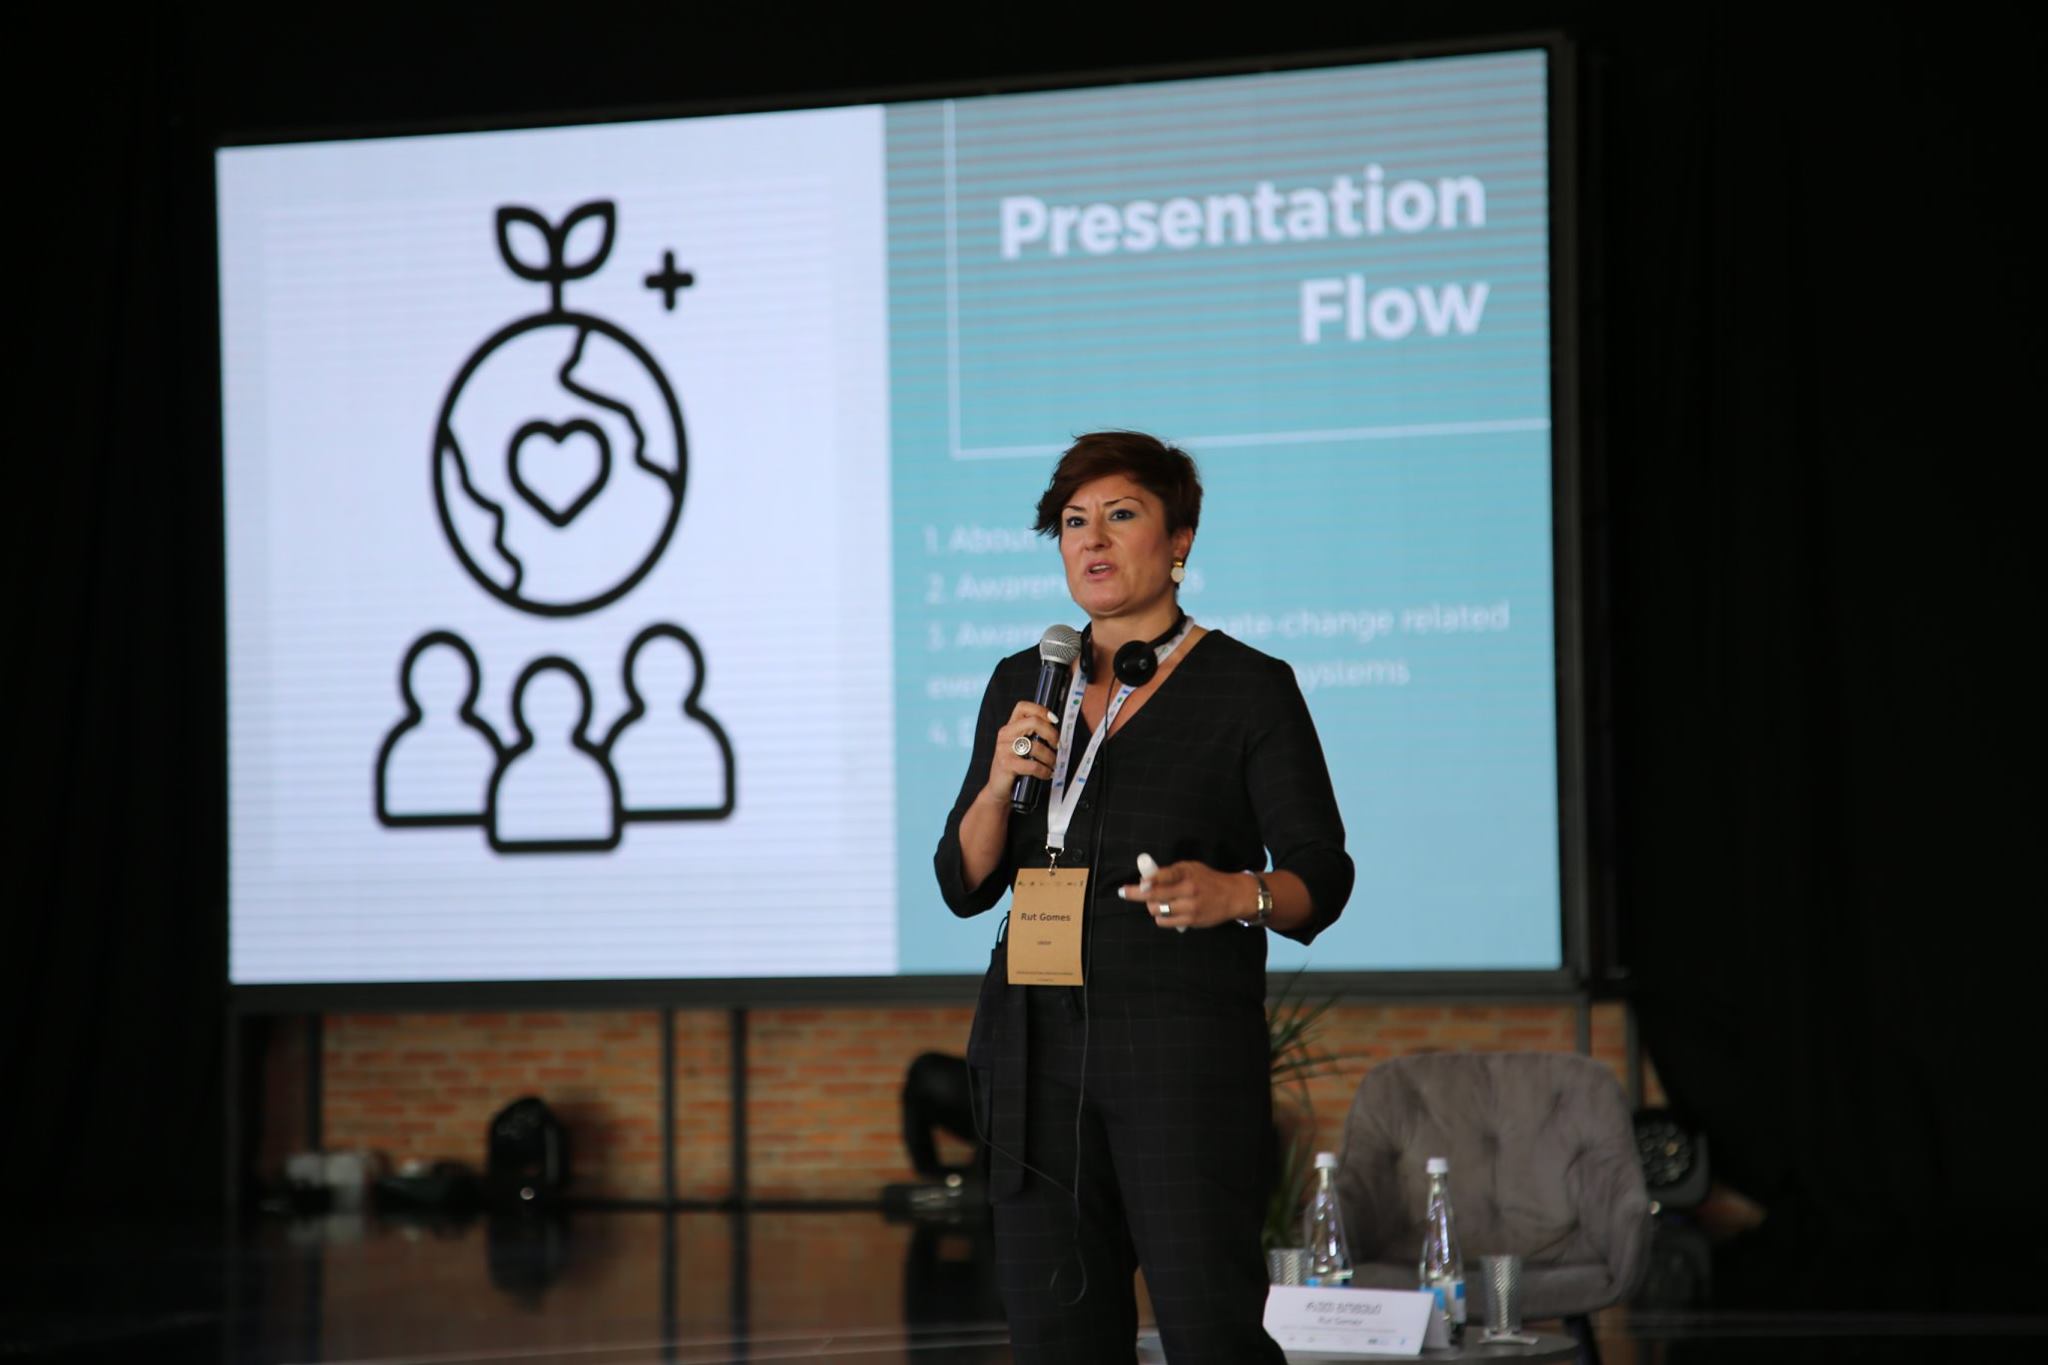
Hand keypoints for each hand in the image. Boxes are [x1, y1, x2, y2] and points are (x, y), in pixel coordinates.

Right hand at [981, 701, 1060, 802]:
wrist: (997, 788)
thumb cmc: (1014, 767)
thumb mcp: (1020, 747)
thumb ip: (1032, 736)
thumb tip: (1056, 732)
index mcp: (1010, 727)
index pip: (1023, 707)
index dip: (1041, 710)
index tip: (1054, 721)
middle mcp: (1005, 734)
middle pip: (1033, 722)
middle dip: (1051, 734)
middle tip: (1058, 746)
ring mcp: (1004, 749)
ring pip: (1036, 746)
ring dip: (1050, 757)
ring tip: (1053, 764)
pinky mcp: (1006, 764)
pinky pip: (1032, 765)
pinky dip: (1044, 771)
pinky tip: (1046, 774)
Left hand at [1118, 859, 1254, 930]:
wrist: (1232, 896)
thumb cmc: (1207, 879)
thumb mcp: (1191, 868)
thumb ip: (1170, 872)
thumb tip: (1146, 879)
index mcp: (1187, 873)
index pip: (1166, 875)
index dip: (1151, 880)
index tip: (1140, 884)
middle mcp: (1188, 890)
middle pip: (1155, 895)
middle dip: (1136, 894)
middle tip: (1125, 892)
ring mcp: (1190, 907)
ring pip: (1157, 910)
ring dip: (1151, 905)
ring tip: (1156, 901)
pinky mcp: (1191, 921)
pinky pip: (1165, 921)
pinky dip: (1160, 916)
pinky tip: (1165, 911)